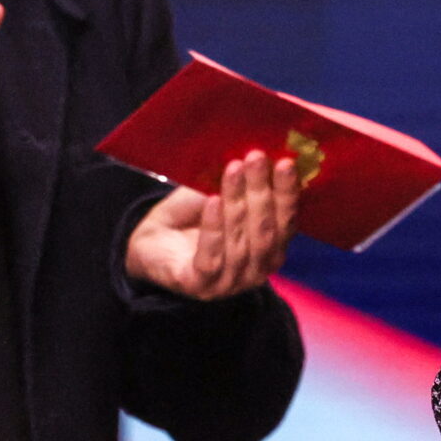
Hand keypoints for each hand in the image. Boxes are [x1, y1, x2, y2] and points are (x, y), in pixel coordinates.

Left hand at [124, 150, 303, 301]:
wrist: (153, 241)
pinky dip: (213, 229)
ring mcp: (229, 283)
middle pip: (266, 233)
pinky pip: (211, 258)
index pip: (286, 223)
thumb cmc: (195, 216)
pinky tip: (212, 202)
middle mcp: (257, 271)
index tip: (284, 162)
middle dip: (262, 193)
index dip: (287, 193)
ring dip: (238, 204)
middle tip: (255, 158)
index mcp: (271, 250)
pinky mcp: (200, 286)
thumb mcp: (224, 194)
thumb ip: (246, 184)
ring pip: (240, 245)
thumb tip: (267, 153)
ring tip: (232, 170)